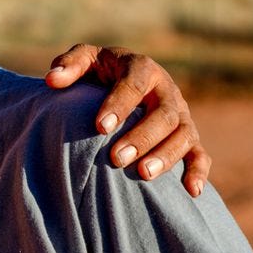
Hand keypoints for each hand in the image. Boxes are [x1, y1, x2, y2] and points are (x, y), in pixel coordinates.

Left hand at [45, 44, 209, 196]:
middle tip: (116, 158)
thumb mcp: (86, 60)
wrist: (121, 81)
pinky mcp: (188, 136)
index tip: (100, 127)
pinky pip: (200, 154)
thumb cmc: (100, 72)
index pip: (134, 83)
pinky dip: (198, 171)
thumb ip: (69, 65)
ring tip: (142, 175)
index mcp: (142, 68)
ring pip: (184, 135)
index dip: (119, 104)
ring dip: (166, 155)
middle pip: (164, 113)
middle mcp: (166, 91)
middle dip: (142, 137)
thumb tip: (52, 80)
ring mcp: (181, 114)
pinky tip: (191, 192)